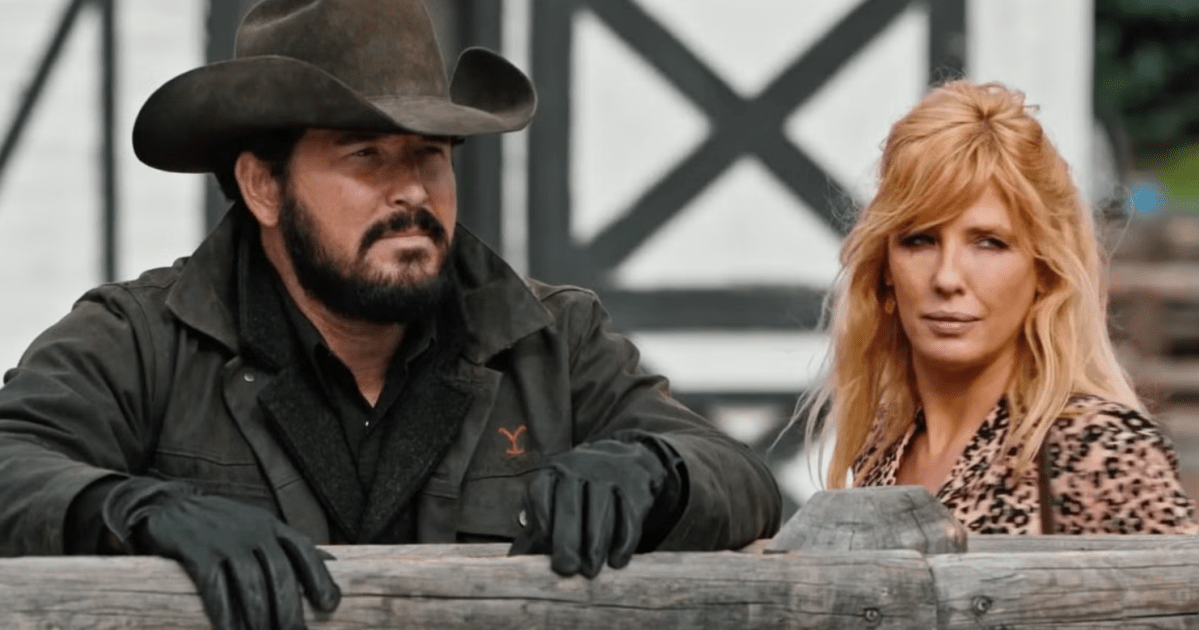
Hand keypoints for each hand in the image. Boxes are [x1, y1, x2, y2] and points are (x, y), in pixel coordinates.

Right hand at [101, 478, 339, 629]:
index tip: (330, 605)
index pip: (304, 550)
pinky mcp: (197, 553)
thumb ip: (289, 545)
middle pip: (280, 574)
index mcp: (271, 525)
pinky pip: (216, 588)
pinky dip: (225, 614)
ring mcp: (225, 541)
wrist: (170, 506)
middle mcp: (252, 531)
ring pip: (251, 585)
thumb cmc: (222, 525)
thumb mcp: (259, 525)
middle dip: (290, 610)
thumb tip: (331, 566)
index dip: (320, 578)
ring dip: (260, 618)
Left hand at [508, 437, 673, 577]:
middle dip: (567, 539)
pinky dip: (624, 541)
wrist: (622, 461)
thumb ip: (537, 531)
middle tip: (565, 569)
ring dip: (595, 544)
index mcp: (551, 473)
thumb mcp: (554, 501)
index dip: (541, 519)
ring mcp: (608, 476)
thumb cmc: (578, 494)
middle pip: (570, 504)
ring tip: (590, 572)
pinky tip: (616, 561)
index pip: (540, 492)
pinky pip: (628, 516)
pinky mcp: (633, 488)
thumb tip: (516, 566)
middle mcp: (578, 469)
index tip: (542, 545)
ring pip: (600, 510)